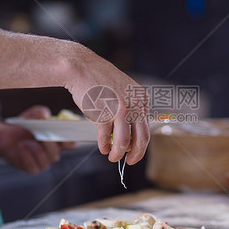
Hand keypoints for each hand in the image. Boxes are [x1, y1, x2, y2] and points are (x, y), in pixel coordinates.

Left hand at [0, 105, 75, 174]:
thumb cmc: (25, 126)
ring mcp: (44, 162)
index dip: (72, 139)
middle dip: (52, 143)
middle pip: (58, 151)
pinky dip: (27, 156)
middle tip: (46, 136)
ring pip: (47, 159)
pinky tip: (21, 146)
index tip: (67, 132)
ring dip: (39, 149)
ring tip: (29, 140)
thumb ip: (40, 112)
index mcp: (58, 141)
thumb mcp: (32, 115)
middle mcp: (54, 153)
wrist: (6, 137)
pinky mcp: (32, 169)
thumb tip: (45, 115)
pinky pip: (34, 166)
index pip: (71, 143)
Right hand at [64, 44, 149, 164]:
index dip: (141, 143)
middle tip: (130, 161)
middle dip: (136, 154)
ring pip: (124, 142)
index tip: (135, 149)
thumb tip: (129, 132)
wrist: (81, 68)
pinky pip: (106, 138)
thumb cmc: (99, 79)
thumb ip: (130, 109)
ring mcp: (120, 109)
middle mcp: (134, 104)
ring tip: (113, 157)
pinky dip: (104, 146)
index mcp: (141, 98)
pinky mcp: (104, 114)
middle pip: (141, 138)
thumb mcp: (123, 90)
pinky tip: (103, 148)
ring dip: (118, 153)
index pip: (147, 127)